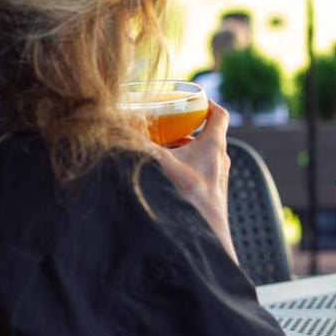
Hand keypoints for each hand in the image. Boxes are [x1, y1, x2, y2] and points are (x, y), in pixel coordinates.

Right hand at [149, 102, 236, 261]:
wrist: (205, 237)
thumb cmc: (188, 199)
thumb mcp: (159, 164)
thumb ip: (137, 144)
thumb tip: (115, 127)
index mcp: (214, 145)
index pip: (220, 114)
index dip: (207, 103)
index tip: (192, 99)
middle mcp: (220, 159)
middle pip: (207, 133)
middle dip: (186, 126)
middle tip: (166, 123)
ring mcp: (217, 176)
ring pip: (201, 153)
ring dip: (183, 147)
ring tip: (160, 147)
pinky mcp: (211, 191)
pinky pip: (199, 170)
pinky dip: (184, 165)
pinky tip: (165, 173)